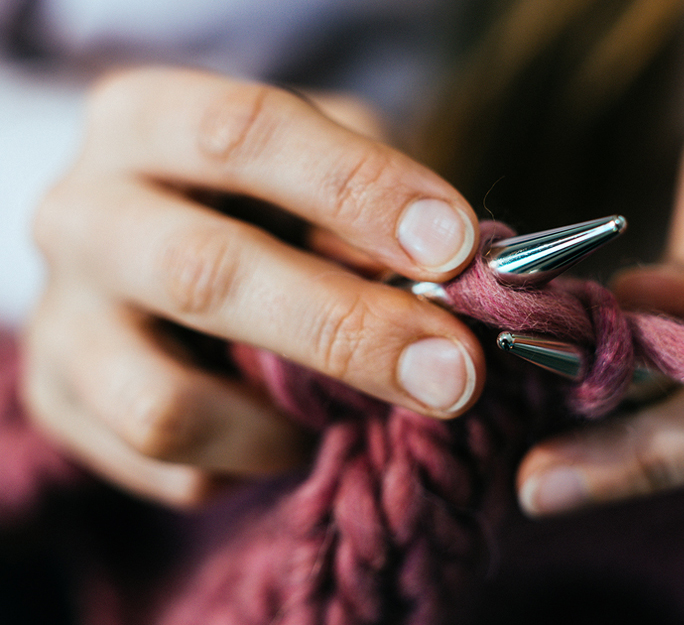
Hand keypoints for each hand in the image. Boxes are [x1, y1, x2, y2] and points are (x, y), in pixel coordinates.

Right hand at [21, 67, 484, 506]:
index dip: (358, 189)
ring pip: (167, 404)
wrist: (153, 255)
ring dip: (290, 423)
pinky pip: (171, 465)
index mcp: (147, 120)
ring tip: (349, 412)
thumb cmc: (257, 200)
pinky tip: (289, 430)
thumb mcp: (315, 167)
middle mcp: (83, 215)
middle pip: (204, 273)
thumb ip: (368, 208)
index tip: (455, 246)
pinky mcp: (64, 405)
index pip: (245, 134)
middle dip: (347, 329)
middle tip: (454, 373)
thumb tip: (453, 277)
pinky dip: (252, 460)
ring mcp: (61, 321)